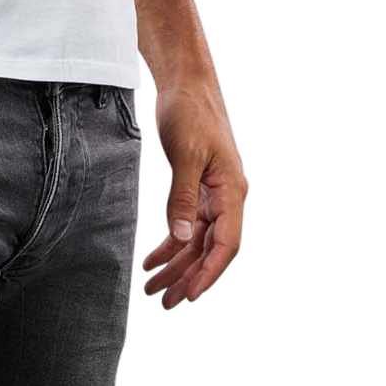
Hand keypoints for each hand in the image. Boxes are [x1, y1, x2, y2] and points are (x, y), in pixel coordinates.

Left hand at [140, 77, 248, 309]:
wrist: (186, 84)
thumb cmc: (191, 111)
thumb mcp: (185, 154)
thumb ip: (182, 197)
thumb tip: (183, 238)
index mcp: (232, 191)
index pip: (226, 244)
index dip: (209, 273)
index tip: (190, 296)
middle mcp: (227, 197)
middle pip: (210, 249)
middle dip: (187, 277)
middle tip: (163, 300)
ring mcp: (213, 194)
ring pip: (197, 241)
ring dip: (177, 265)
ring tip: (153, 286)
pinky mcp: (197, 188)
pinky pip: (188, 225)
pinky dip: (172, 243)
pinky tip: (155, 259)